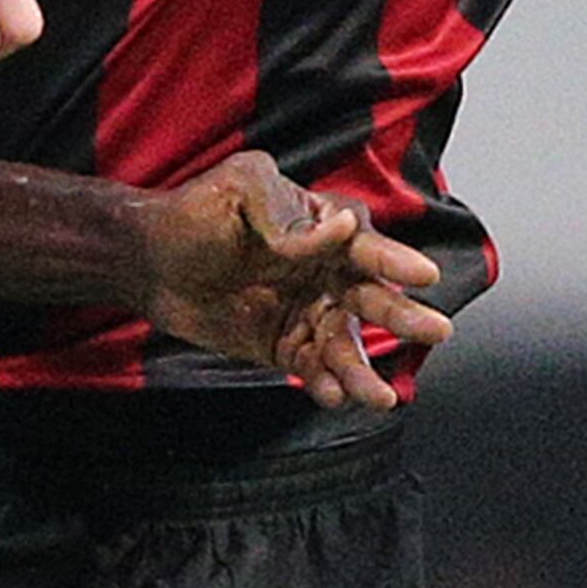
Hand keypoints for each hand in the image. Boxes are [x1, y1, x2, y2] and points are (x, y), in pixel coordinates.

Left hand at [136, 157, 454, 406]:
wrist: (149, 261)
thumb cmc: (196, 213)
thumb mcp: (240, 189)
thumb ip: (287, 214)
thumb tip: (339, 229)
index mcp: (323, 226)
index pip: (366, 245)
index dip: (395, 259)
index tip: (423, 275)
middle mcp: (325, 271)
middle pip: (372, 297)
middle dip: (403, 315)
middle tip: (437, 329)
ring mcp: (307, 312)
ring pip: (346, 344)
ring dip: (364, 371)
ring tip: (381, 398)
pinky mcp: (284, 347)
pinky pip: (313, 369)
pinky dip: (327, 385)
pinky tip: (337, 398)